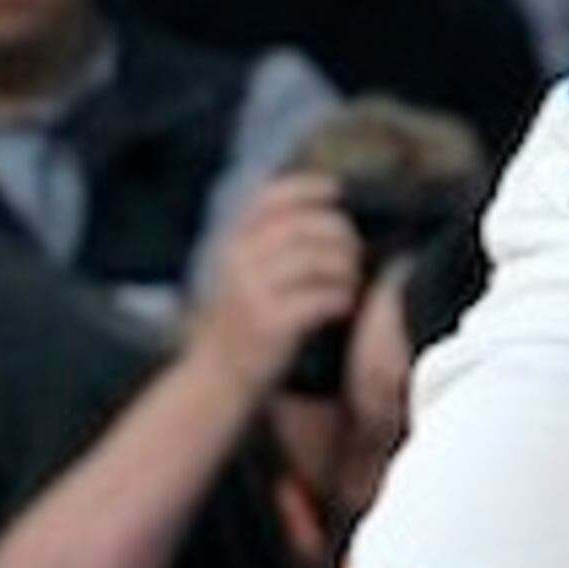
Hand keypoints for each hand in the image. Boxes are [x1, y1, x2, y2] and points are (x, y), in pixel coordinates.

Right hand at [186, 174, 366, 396]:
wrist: (214, 380)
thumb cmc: (239, 324)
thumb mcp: (241, 275)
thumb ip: (269, 244)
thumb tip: (324, 211)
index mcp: (232, 244)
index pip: (270, 199)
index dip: (307, 188)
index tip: (336, 190)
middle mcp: (238, 262)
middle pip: (308, 227)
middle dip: (342, 235)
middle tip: (354, 253)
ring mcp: (253, 292)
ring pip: (321, 260)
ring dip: (347, 269)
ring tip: (350, 283)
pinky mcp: (271, 323)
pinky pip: (324, 298)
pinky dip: (342, 299)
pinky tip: (342, 307)